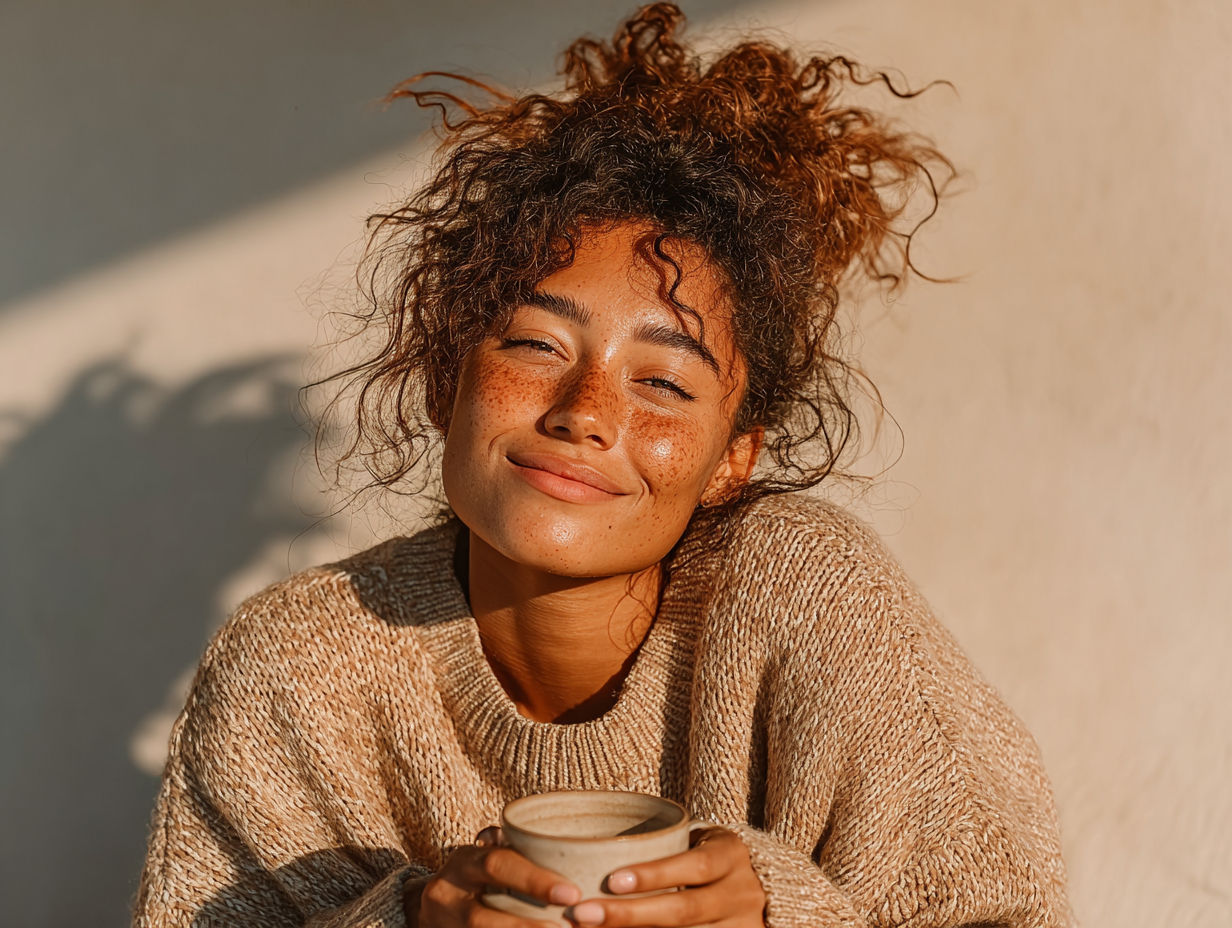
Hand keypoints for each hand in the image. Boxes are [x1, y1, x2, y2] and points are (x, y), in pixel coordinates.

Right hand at [406, 827, 582, 927]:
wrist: (437, 907)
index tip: (571, 893)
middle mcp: (447, 893)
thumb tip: (575, 852)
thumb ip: (517, 853)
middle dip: (525, 925)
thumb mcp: (489, 858)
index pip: (498, 865)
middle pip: (482, 918)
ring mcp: (444, 923)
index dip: (535, 881)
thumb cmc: (477, 877)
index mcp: (464, 862)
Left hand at [568, 826, 764, 927]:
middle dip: (630, 914)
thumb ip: (663, 847)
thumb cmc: (708, 857)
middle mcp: (741, 894)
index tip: (610, 880)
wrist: (760, 888)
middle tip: (584, 914)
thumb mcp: (699, 842)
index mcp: (731, 855)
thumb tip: (592, 854)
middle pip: (684, 910)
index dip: (654, 875)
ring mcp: (742, 926)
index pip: (695, 866)